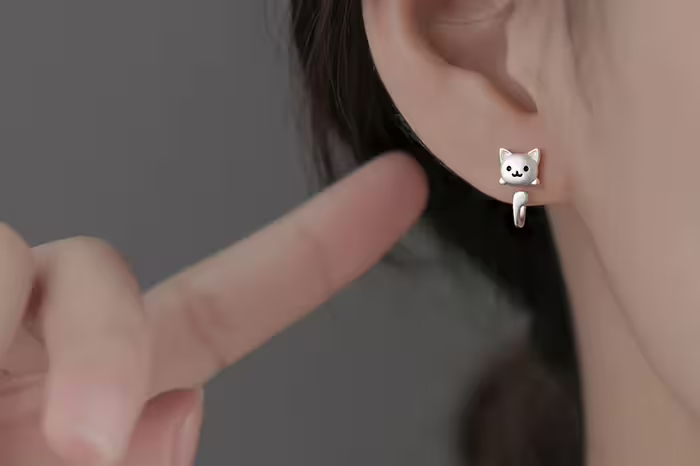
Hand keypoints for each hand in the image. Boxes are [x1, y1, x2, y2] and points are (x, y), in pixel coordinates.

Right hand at [0, 153, 427, 465]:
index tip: (398, 187)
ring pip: (16, 259)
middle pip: (102, 273)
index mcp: (92, 394)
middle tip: (90, 441)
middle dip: (102, 347)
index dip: (318, 248)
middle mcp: (31, 339)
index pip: (229, 304)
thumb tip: (177, 399)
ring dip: (12, 339)